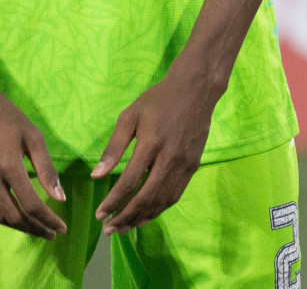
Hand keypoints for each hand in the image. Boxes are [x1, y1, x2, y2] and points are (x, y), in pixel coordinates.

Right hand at [0, 94, 65, 238]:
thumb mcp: (33, 139)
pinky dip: (6, 218)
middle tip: (53, 234)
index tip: (62, 228)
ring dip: (20, 227)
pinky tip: (21, 219)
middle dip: (35, 228)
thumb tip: (60, 198)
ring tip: (40, 230)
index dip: (47, 220)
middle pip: (14, 216)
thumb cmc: (11, 121)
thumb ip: (46, 169)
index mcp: (8, 167)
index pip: (31, 204)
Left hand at [93, 65, 222, 233]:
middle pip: (146, 197)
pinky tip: (148, 214)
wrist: (197, 90)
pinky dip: (161, 208)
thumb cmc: (158, 100)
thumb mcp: (130, 116)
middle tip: (109, 230)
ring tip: (126, 228)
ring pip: (162, 200)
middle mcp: (170, 158)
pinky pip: (176, 194)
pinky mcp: (193, 165)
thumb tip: (96, 176)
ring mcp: (184, 163)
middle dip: (125, 216)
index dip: (113, 202)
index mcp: (151, 144)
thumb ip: (113, 147)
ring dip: (143, 217)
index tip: (99, 215)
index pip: (129, 182)